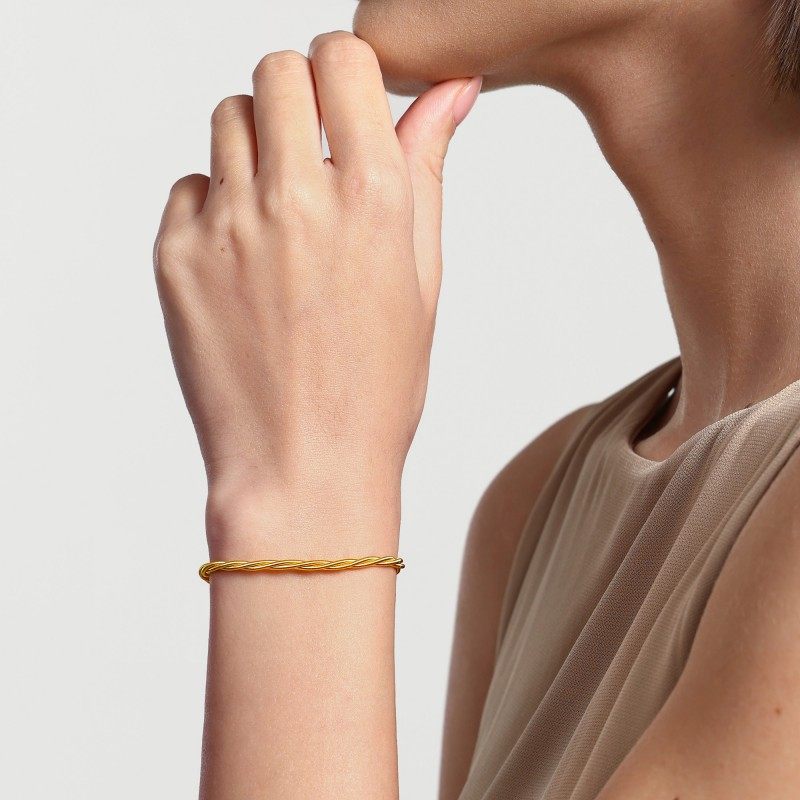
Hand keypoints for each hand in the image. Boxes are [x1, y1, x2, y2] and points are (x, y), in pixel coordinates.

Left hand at [154, 31, 480, 551]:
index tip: (348, 104)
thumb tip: (451, 91)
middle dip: (298, 96)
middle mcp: (297, 198)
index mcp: (373, 197)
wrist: (303, 468)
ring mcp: (229, 226)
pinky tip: (245, 260)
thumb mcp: (423, 277)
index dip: (346, 72)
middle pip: (276, 71)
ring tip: (280, 213)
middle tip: (313, 153)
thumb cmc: (375, 388)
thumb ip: (427, 170)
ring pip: (228, 119)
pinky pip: (190, 186)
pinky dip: (216, 203)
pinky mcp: (176, 256)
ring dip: (256, 145)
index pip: (342, 57)